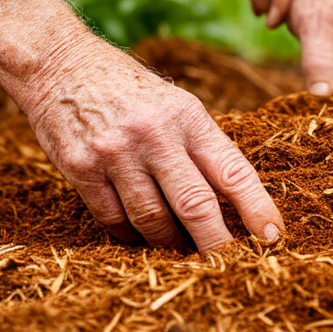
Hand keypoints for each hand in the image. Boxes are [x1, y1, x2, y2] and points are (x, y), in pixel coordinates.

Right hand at [19, 37, 284, 252]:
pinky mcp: (81, 168)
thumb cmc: (127, 88)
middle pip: (196, 205)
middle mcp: (154, 134)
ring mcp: (115, 153)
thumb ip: (200, 147)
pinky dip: (129, 236)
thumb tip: (232, 204)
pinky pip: (113, 220)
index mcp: (187, 116)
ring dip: (169, 244)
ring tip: (179, 250)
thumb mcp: (174, 104)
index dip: (257, 208)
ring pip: (153, 220)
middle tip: (230, 268)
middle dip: (217, 244)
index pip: (232, 171)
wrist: (59, 64)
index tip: (273, 236)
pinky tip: (138, 237)